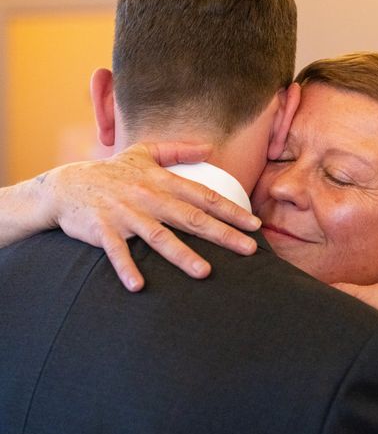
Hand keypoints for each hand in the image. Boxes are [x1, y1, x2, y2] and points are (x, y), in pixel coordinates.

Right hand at [43, 142, 261, 291]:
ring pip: (159, 237)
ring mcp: (126, 214)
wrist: (66, 185)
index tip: (255, 224)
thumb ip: (178, 149)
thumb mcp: (144, 152)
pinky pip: (116, 251)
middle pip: (191, 218)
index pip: (204, 196)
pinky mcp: (103, 229)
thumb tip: (210, 147)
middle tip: (250, 250)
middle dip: (223, 234)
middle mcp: (149, 196)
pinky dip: (126, 267)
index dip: (231, 210)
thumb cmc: (113, 171)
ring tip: (205, 272)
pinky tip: (139, 286)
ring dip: (182, 255)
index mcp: (162, 181)